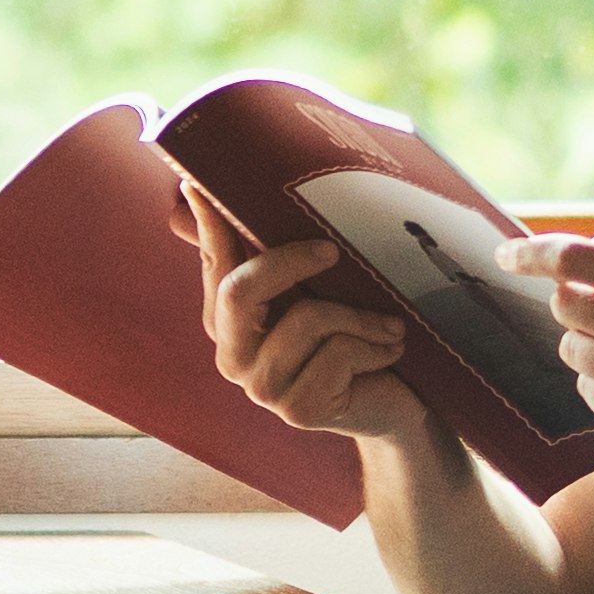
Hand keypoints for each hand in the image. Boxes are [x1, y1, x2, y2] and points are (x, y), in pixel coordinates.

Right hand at [180, 183, 427, 449]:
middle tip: (334, 251)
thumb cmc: (352, 340)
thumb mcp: (320, 290)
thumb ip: (282, 254)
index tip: (198, 182)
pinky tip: (390, 352)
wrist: (395, 406)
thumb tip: (231, 197)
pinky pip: (337, 353)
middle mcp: (232, 354)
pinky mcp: (297, 410)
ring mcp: (261, 387)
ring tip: (389, 325)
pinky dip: (374, 345)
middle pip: (240, 290)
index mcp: (227, 319)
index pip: (214, 260)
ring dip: (361, 316)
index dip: (208, 223)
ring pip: (306, 319)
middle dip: (293, 261)